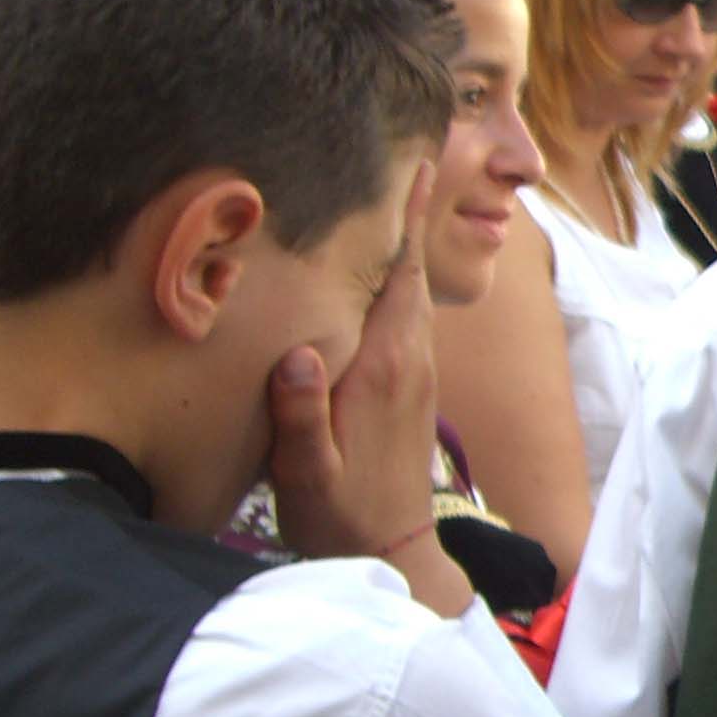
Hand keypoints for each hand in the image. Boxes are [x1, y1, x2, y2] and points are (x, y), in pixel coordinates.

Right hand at [268, 165, 442, 568]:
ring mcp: (417, 374)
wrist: (392, 554)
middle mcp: (411, 361)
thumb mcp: (306, 473)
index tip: (413, 170)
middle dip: (410, 221)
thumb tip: (299, 358)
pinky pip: (409, 319)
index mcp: (383, 368)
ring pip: (414, 296)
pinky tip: (383, 276)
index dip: (404, 226)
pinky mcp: (413, 388)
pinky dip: (400, 285)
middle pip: (413, 276)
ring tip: (394, 201)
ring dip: (407, 250)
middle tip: (405, 162)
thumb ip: (301, 418)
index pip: (399, 281)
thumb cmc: (341, 514)